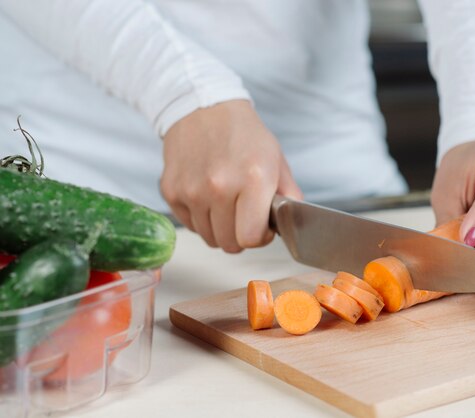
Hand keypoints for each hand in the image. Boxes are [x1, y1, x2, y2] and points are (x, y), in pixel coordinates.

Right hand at [161, 100, 301, 252]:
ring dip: (220, 228)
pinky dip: (200, 218)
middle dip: (241, 235)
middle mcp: (220, 187)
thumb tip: (293, 225)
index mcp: (253, 179)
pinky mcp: (171, 191)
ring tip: (226, 202)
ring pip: (209, 238)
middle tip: (244, 215)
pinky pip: (190, 225)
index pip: (251, 238)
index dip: (260, 238)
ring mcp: (192, 191)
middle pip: (230, 244)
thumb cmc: (243, 135)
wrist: (203, 108)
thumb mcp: (276, 159)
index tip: (261, 227)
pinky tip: (207, 196)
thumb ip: (289, 196)